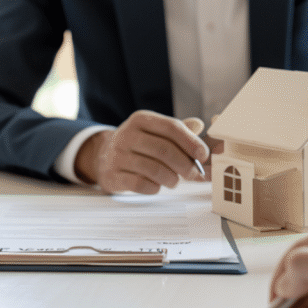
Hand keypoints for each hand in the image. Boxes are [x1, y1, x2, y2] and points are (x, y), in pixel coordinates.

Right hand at [74, 110, 208, 193]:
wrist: (104, 156)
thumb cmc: (139, 145)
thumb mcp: (156, 131)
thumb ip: (180, 130)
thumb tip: (201, 125)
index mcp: (141, 120)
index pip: (171, 127)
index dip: (191, 142)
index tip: (203, 155)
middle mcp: (127, 134)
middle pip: (164, 150)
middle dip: (185, 165)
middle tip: (193, 174)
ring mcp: (117, 155)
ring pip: (154, 169)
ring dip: (171, 179)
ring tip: (174, 181)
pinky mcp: (113, 175)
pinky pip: (140, 184)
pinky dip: (154, 188)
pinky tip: (157, 186)